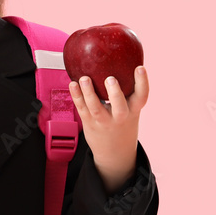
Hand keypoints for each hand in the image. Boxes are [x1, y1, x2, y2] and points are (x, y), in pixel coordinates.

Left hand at [68, 65, 149, 192]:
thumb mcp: (131, 109)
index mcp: (134, 110)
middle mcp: (120, 117)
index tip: (139, 68)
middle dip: (115, 93)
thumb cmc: (122, 123)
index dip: (142, 82)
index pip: (142, 96)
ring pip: (95, 108)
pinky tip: (72, 84)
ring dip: (89, 93)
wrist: (115, 152)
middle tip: (110, 79)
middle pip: (119, 106)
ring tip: (84, 79)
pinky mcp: (89, 123)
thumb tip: (120, 62)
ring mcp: (104, 121)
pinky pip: (81, 109)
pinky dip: (76, 96)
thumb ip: (127, 91)